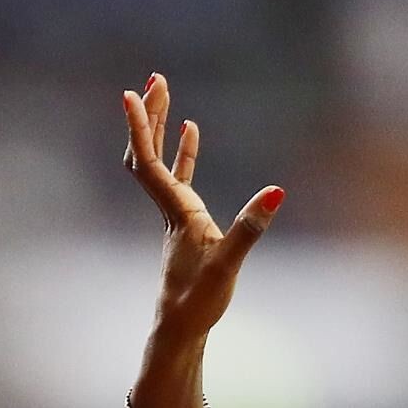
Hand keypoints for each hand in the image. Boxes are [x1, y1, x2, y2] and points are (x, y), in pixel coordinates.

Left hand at [123, 73, 282, 338]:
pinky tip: (190, 129)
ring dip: (161, 126)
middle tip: (153, 79)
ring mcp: (175, 214)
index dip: (140, 129)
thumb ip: (251, 228)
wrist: (180, 329)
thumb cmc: (199, 301)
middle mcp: (169, 208)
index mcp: (176, 212)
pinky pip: (179, 176)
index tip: (131, 96)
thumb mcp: (229, 264)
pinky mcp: (186, 222)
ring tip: (164, 90)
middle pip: (148, 153)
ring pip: (161, 162)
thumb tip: (276, 192)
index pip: (149, 163)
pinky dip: (183, 151)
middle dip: (150, 115)